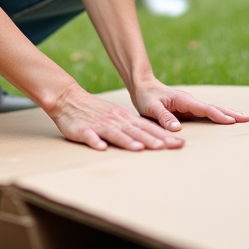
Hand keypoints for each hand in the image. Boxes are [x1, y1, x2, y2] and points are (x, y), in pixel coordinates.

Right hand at [48, 86, 185, 150]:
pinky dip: (95, 141)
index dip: (164, 136)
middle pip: (136, 131)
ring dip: (127, 141)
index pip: (148, 128)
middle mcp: (115, 120)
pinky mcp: (82, 130)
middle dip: (151, 139)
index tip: (179, 144)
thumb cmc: (96, 112)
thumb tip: (157, 139)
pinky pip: (89, 136)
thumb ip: (134, 127)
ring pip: (115, 133)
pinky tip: (101, 148)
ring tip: (139, 148)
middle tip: (167, 147)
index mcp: (124, 118)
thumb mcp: (118, 117)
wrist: (70, 100)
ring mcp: (99, 125)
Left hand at [132, 82, 248, 132]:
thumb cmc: (146, 97)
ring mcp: (191, 105)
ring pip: (212, 110)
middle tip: (247, 118)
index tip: (231, 120)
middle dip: (230, 113)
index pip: (204, 109)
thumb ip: (164, 117)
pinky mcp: (189, 110)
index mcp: (183, 100)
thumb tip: (177, 128)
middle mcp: (190, 101)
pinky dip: (218, 116)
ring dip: (227, 114)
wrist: (143, 86)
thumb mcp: (151, 107)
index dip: (218, 115)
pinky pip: (206, 113)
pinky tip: (226, 120)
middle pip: (213, 107)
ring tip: (244, 118)